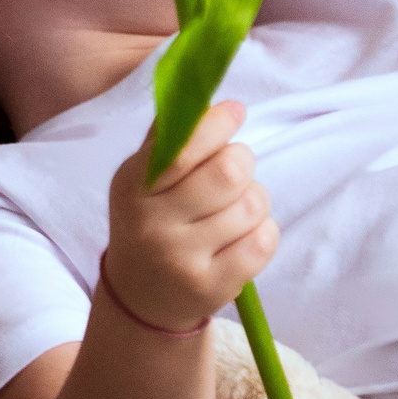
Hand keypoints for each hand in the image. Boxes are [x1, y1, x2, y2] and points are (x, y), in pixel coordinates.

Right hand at [104, 101, 279, 333]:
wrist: (141, 298)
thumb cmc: (151, 221)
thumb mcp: (143, 180)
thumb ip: (170, 137)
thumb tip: (213, 100)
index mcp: (133, 187)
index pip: (182, 147)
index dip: (217, 124)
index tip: (235, 111)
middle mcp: (152, 225)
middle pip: (228, 172)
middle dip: (243, 161)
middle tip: (236, 169)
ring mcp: (181, 260)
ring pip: (252, 205)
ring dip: (254, 199)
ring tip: (235, 209)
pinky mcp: (211, 288)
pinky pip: (263, 241)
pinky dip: (264, 230)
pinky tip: (244, 235)